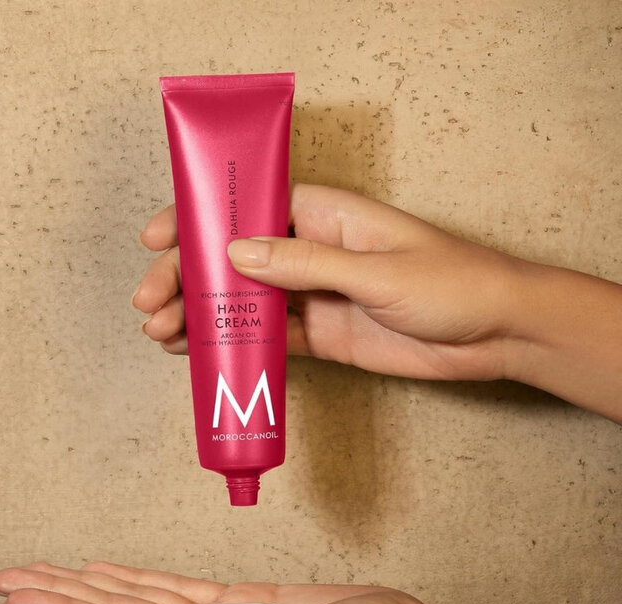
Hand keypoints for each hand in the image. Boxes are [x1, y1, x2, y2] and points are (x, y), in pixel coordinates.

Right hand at [135, 183, 525, 381]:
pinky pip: (265, 337)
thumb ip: (305, 264)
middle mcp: (310, 252)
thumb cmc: (453, 283)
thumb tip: (235, 253)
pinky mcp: (319, 335)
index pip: (246, 208)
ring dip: (200, 314)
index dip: (197, 219)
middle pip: (232, 258)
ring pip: (242, 300)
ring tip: (163, 334)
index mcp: (323, 216)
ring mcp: (312, 295)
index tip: (157, 238)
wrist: (495, 335)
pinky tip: (198, 351)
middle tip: (150, 304)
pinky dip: (231, 344)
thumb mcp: (377, 270)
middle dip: (186, 277)